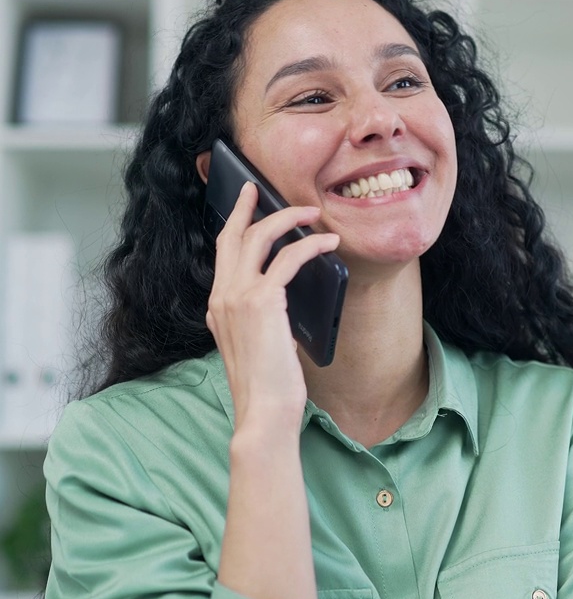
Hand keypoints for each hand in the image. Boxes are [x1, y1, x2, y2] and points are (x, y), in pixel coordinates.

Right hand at [205, 182, 339, 430]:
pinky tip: (329, 243)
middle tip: (258, 188)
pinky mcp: (262, 301)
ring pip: (259, 238)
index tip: (243, 206)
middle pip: (232, 237)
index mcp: (217, 307)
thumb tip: (282, 301)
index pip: (222, 255)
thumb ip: (260, 320)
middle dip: (246, 208)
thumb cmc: (267, 385)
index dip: (233, 227)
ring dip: (288, 219)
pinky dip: (311, 245)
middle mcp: (221, 296)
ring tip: (312, 213)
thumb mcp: (258, 345)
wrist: (263, 410)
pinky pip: (288, 259)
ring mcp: (237, 297)